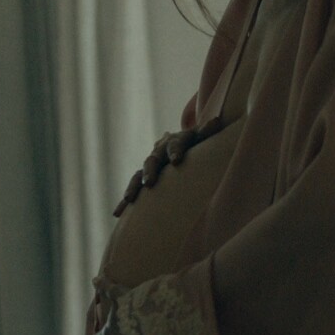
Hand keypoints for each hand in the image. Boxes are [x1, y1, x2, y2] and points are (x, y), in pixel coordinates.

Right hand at [113, 116, 229, 216]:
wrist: (178, 144)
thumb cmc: (195, 143)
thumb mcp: (201, 137)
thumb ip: (208, 132)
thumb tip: (217, 121)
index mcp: (174, 141)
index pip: (175, 144)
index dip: (175, 151)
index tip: (176, 160)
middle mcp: (158, 152)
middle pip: (152, 160)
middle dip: (150, 171)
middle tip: (150, 182)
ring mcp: (149, 166)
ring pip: (139, 176)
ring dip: (134, 187)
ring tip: (129, 199)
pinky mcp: (143, 180)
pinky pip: (133, 190)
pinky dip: (124, 202)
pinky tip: (117, 214)